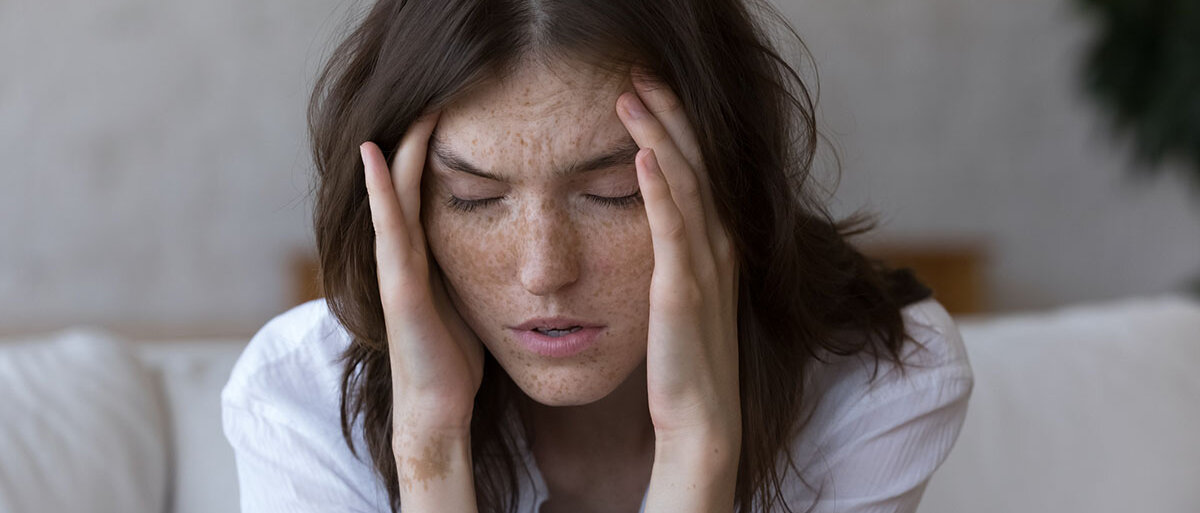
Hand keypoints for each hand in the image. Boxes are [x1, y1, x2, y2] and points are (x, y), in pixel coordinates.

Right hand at [361, 112, 484, 434]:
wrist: (436, 410)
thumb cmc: (454, 359)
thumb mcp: (468, 298)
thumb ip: (472, 266)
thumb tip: (503, 240)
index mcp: (425, 256)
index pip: (427, 189)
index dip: (435, 150)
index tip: (458, 110)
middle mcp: (405, 256)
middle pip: (406, 183)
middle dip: (418, 139)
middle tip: (438, 92)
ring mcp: (396, 269)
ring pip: (394, 196)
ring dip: (400, 150)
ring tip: (413, 107)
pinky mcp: (399, 288)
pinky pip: (390, 228)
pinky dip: (380, 189)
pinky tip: (375, 154)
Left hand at [615, 70, 741, 445]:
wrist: (702, 419)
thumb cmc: (686, 362)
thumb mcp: (685, 297)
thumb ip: (678, 257)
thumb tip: (657, 225)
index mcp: (717, 245)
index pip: (701, 168)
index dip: (679, 124)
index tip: (649, 89)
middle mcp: (718, 246)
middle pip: (697, 162)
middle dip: (669, 112)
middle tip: (639, 71)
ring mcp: (704, 267)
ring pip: (686, 183)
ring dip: (659, 134)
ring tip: (631, 95)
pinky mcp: (682, 291)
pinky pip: (672, 229)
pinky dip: (659, 188)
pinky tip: (643, 155)